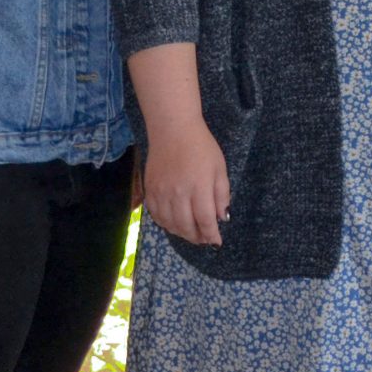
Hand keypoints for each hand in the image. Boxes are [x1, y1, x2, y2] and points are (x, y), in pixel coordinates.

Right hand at [143, 121, 229, 244]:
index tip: (216, 241)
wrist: (173, 130)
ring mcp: (161, 193)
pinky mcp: (150, 190)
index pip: (205, 220)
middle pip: (186, 226)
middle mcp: (178, 193)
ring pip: (170, 224)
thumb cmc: (201, 147)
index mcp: (199, 187)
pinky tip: (174, 223)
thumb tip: (221, 218)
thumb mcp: (220, 168)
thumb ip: (222, 194)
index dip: (211, 235)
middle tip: (204, 239)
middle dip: (197, 237)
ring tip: (191, 233)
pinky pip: (156, 215)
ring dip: (181, 233)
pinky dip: (165, 224)